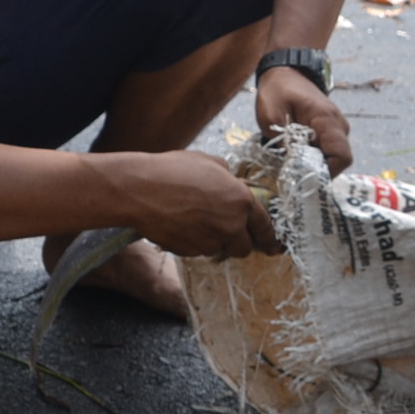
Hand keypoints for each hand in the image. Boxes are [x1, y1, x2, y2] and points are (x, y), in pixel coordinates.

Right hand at [132, 149, 282, 257]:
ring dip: (213, 241)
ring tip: (193, 221)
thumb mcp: (209, 162)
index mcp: (241, 200)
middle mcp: (231, 225)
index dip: (269, 237)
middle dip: (238, 242)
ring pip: (219, 249)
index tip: (272, 246)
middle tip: (226, 232)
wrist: (141, 190)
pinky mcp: (190, 251)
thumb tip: (231, 181)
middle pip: (244, 248)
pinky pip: (197, 251)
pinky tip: (179, 225)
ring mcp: (210, 241)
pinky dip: (193, 243)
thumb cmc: (173, 170)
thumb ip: (228, 176)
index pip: (264, 226)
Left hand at [255, 64, 352, 174]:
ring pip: (333, 156)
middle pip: (339, 160)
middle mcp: (338, 125)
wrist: (286, 72)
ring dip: (315, 163)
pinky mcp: (331, 130)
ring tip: (293, 161)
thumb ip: (283, 141)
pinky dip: (315, 156)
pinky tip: (298, 153)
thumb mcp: (271, 116)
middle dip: (318, 170)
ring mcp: (337, 128)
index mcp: (326, 120)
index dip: (327, 172)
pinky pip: (328, 150)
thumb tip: (293, 166)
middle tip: (295, 172)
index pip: (341, 156)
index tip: (305, 176)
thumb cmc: (278, 91)